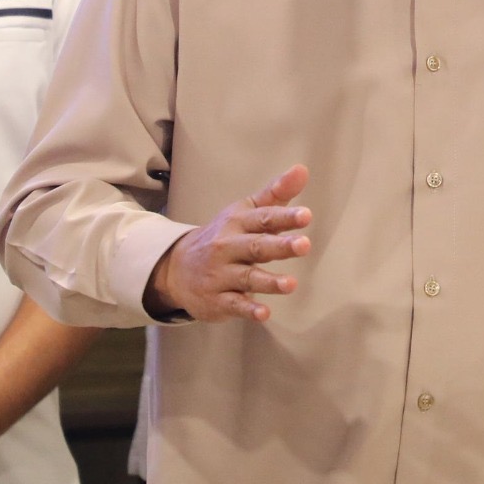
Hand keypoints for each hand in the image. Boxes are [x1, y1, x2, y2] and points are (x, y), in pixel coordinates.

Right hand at [146, 165, 312, 322]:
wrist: (177, 268)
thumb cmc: (224, 237)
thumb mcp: (246, 212)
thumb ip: (276, 194)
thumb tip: (302, 170)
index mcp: (238, 223)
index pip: (263, 218)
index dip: (285, 217)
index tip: (305, 215)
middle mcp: (227, 247)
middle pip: (255, 245)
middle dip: (279, 245)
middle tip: (304, 245)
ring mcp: (221, 274)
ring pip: (246, 277)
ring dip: (268, 281)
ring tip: (290, 284)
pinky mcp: (217, 299)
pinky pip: (234, 304)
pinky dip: (248, 309)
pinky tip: (264, 312)